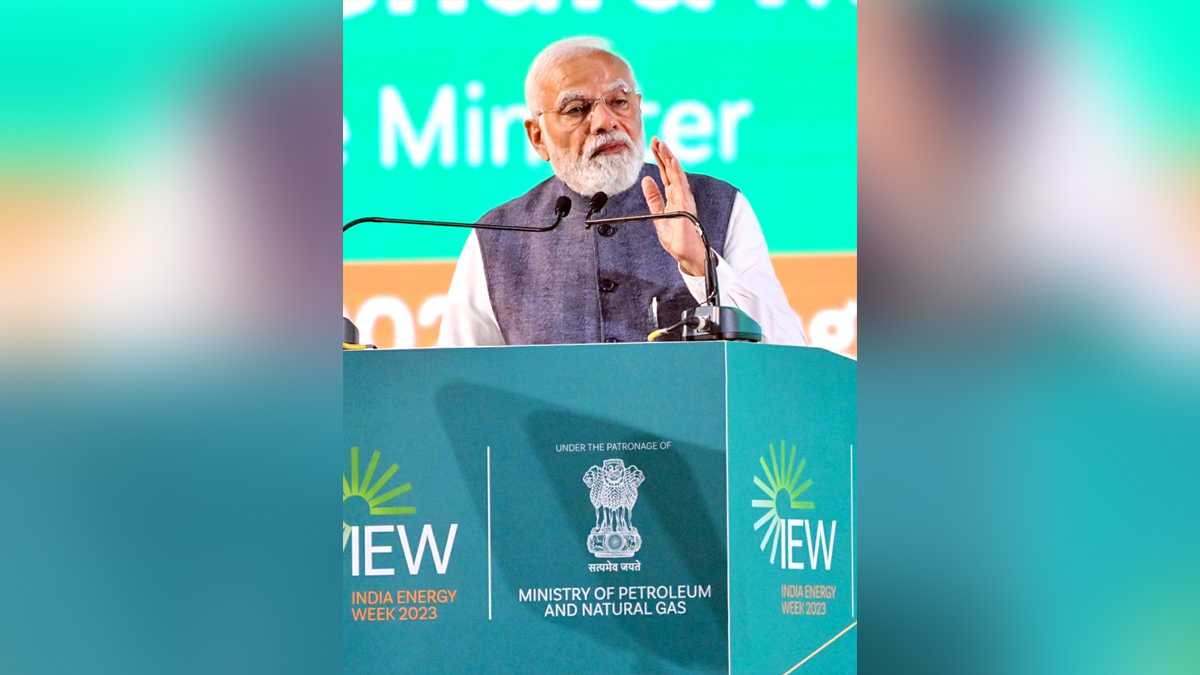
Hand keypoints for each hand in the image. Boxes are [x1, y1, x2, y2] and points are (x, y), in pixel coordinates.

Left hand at [641, 137, 706, 276]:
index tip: (653, 144)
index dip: (659, 159)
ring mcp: (685, 199)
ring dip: (669, 159)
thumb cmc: (676, 238)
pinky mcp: (686, 206)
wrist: (686, 254)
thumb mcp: (658, 215)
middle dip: (663, 154)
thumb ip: (653, 198)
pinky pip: (681, 186)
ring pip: (676, 174)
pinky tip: (673, 161)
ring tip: (662, 145)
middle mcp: (681, 195)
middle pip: (671, 171)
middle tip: (656, 139)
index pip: (666, 174)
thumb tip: (646, 180)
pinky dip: (677, 172)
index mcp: (674, 197)